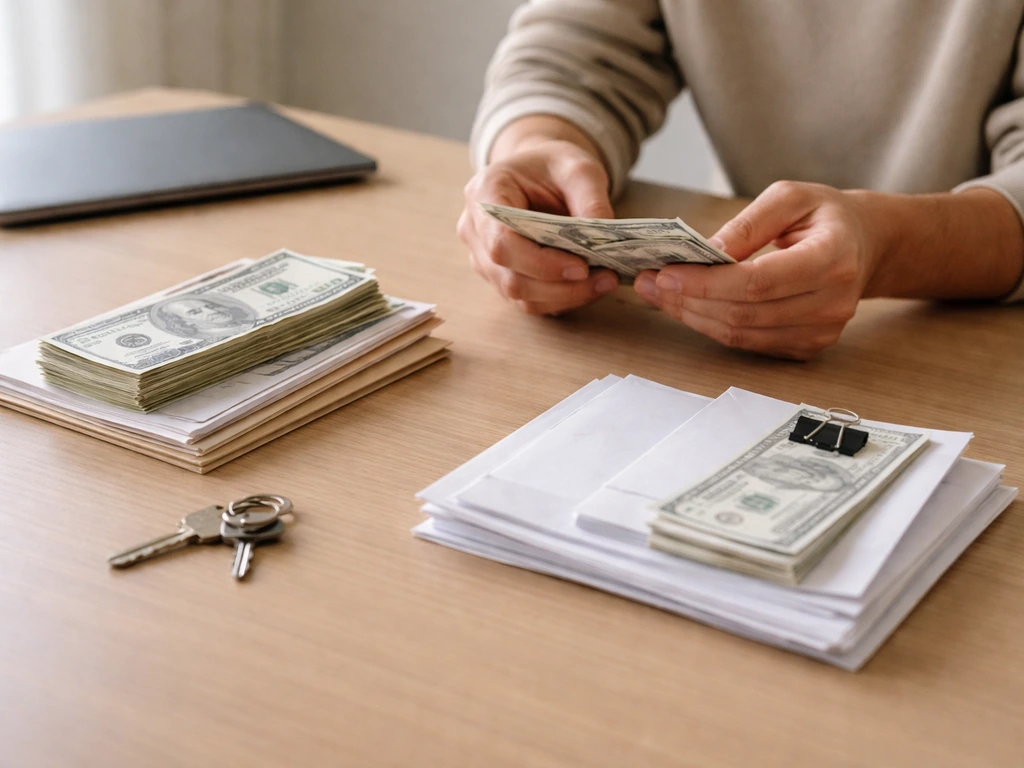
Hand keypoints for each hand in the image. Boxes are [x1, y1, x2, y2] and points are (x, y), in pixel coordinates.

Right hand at [457, 124, 619, 314]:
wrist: (537, 173)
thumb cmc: (552, 166)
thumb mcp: (578, 168)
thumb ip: (591, 199)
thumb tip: (604, 239)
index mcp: (484, 194)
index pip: (501, 241)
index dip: (540, 262)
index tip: (581, 266)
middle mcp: (474, 230)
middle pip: (510, 277)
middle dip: (560, 286)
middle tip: (606, 279)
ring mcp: (483, 258)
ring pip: (519, 295)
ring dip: (565, 297)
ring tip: (605, 283)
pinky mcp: (500, 276)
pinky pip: (528, 300)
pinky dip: (561, 299)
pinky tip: (590, 287)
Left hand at [634, 181, 881, 359]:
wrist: (864, 245)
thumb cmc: (823, 215)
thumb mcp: (789, 197)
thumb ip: (747, 224)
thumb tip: (706, 252)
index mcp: (833, 258)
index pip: (758, 281)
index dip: (707, 283)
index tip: (665, 273)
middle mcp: (832, 303)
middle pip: (744, 313)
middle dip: (689, 300)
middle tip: (649, 282)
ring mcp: (822, 332)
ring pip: (741, 334)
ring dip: (693, 316)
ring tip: (659, 294)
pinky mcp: (807, 346)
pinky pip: (748, 344)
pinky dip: (712, 326)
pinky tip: (687, 306)